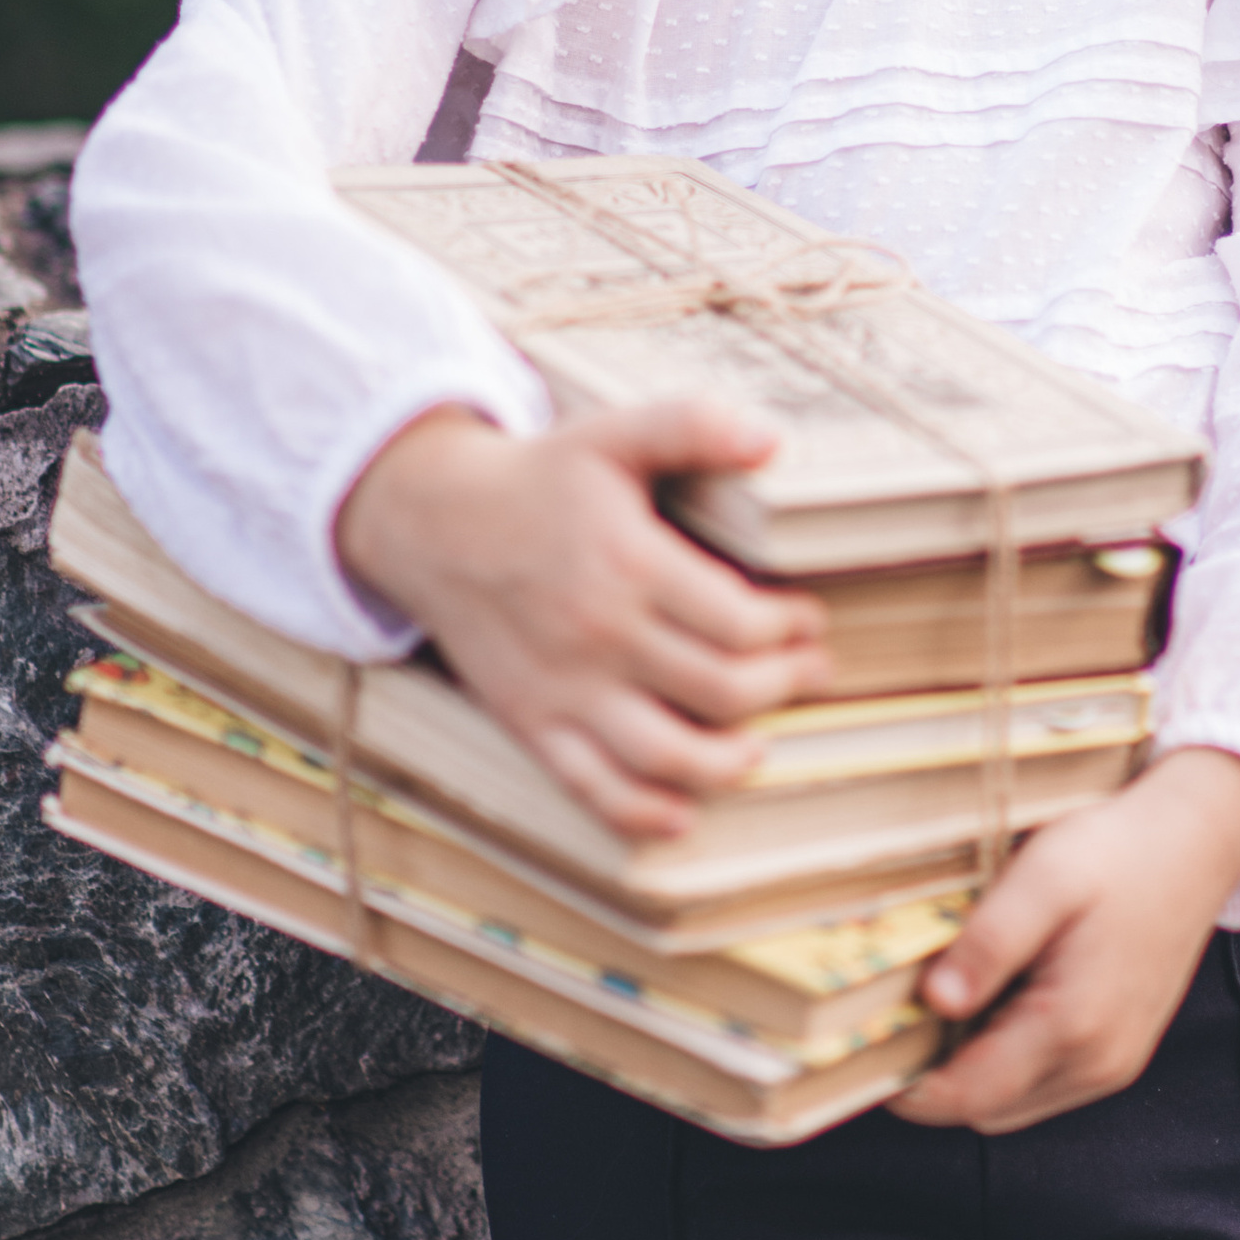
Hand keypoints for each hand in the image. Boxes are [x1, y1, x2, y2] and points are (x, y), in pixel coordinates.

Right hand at [334, 403, 826, 838]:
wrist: (433, 522)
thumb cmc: (539, 478)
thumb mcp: (612, 433)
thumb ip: (690, 425)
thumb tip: (768, 439)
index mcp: (629, 564)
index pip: (739, 623)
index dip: (789, 630)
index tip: (805, 621)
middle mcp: (599, 635)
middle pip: (719, 690)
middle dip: (781, 686)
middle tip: (806, 672)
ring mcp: (562, 687)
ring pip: (664, 754)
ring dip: (728, 762)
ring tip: (761, 747)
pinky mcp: (531, 721)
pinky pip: (590, 786)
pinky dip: (640, 814)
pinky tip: (681, 814)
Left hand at [889, 744, 1239, 1136]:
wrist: (1198, 838)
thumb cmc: (1117, 851)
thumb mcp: (1043, 878)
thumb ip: (990, 945)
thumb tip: (936, 1004)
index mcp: (1073, 1025)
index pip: (967, 1097)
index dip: (908, 1088)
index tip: (866, 1049)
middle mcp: (1099, 1063)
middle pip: (987, 1108)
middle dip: (937, 1078)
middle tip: (899, 1015)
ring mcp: (1115, 1063)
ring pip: (1015, 1101)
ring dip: (974, 1069)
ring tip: (950, 997)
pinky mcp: (1122, 1051)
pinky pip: (1046, 1081)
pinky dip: (1010, 1058)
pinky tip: (1000, 997)